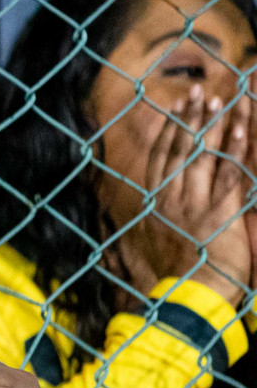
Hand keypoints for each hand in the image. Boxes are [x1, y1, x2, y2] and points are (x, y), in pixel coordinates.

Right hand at [118, 85, 251, 305]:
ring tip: (220, 101)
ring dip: (212, 127)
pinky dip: (234, 151)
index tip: (175, 108)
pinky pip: (227, 175)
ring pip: (202, 156)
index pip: (162, 158)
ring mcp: (194, 204)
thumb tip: (148, 208)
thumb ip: (155, 220)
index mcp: (157, 204)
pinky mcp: (218, 213)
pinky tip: (240, 131)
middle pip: (180, 150)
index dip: (170, 131)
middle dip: (189, 119)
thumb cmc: (174, 273)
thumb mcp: (155, 242)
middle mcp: (172, 199)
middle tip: (197, 92)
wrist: (188, 295)